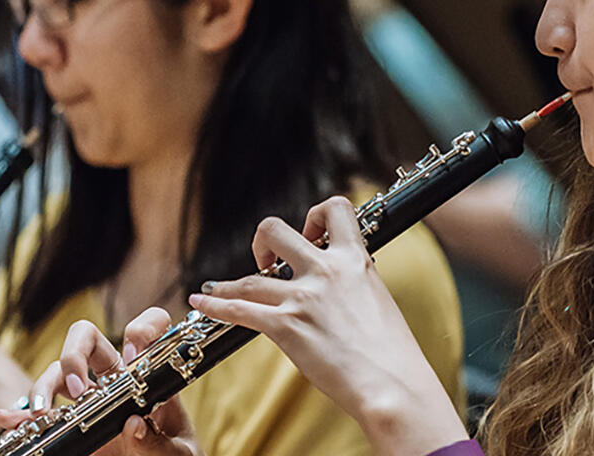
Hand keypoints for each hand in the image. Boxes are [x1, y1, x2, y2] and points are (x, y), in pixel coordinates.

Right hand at [6, 308, 199, 455]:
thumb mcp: (176, 452)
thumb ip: (159, 442)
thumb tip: (133, 424)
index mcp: (146, 374)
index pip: (145, 330)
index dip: (141, 330)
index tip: (134, 357)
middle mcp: (114, 377)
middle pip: (85, 337)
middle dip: (75, 353)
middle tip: (79, 389)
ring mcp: (87, 396)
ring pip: (57, 371)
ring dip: (44, 386)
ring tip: (43, 413)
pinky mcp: (69, 422)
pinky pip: (39, 410)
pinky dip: (21, 414)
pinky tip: (6, 419)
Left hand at [186, 197, 463, 455]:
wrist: (392, 385)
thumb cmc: (392, 353)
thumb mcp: (379, 301)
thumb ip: (355, 284)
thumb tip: (340, 287)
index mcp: (355, 259)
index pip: (335, 208)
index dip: (315, 216)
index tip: (309, 235)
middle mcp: (326, 270)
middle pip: (275, 229)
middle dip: (263, 243)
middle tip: (267, 263)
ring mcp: (303, 297)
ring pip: (249, 277)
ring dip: (226, 285)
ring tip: (215, 289)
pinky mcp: (285, 326)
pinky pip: (238, 309)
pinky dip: (214, 305)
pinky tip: (201, 303)